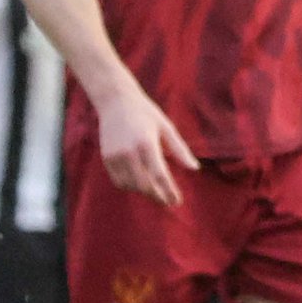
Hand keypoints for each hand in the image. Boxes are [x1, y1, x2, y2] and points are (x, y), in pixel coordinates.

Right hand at [95, 81, 197, 206]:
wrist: (115, 101)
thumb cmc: (146, 113)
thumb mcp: (166, 127)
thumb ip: (180, 150)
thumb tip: (195, 169)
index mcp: (147, 143)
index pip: (160, 175)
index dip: (169, 191)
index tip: (177, 202)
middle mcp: (129, 152)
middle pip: (144, 185)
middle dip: (157, 196)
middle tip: (168, 201)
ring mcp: (115, 156)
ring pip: (131, 186)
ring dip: (144, 192)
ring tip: (155, 191)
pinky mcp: (106, 158)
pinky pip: (119, 181)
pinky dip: (130, 186)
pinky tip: (140, 184)